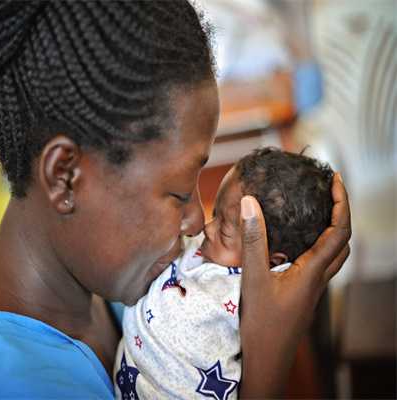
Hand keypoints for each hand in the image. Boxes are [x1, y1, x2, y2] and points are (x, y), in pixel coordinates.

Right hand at [238, 173, 350, 397]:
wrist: (267, 359)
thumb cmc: (261, 322)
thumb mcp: (253, 277)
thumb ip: (254, 239)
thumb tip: (252, 202)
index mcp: (313, 270)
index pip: (339, 230)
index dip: (341, 202)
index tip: (334, 179)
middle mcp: (319, 278)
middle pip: (343, 241)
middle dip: (341, 212)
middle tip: (330, 191)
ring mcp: (313, 288)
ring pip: (335, 254)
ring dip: (334, 230)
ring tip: (320, 211)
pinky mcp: (305, 294)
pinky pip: (322, 263)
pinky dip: (320, 245)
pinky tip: (299, 244)